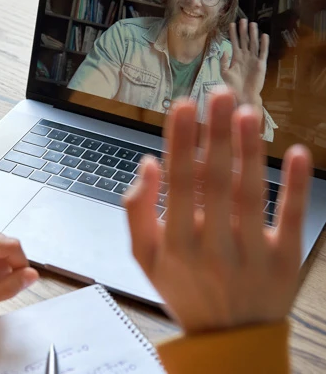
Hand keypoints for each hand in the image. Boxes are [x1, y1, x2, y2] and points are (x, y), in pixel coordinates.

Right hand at [125, 88, 312, 333]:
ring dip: (249, 150)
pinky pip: (292, 218)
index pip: (178, 183)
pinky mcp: (285, 260)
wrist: (228, 339)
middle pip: (215, 182)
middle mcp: (212, 247)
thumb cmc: (182, 288)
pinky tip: (296, 152)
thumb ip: (137, 211)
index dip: (180, 142)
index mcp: (175, 244)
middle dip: (216, 135)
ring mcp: (251, 254)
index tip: (183, 105)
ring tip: (246, 113)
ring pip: (250, 194)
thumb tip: (147, 163)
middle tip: (219, 94)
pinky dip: (296, 185)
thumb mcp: (145, 257)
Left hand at [220, 19, 268, 106]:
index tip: (231, 24)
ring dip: (253, 34)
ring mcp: (253, 60)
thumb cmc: (233, 86)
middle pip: (245, 40)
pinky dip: (263, 44)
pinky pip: (262, 52)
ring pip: (253, 44)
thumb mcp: (225, 73)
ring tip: (252, 24)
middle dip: (243, 30)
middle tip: (243, 19)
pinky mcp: (261, 64)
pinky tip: (263, 36)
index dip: (233, 34)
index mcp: (236, 58)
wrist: (243, 95)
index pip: (234, 42)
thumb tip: (224, 51)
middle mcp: (245, 57)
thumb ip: (224, 62)